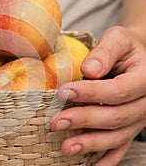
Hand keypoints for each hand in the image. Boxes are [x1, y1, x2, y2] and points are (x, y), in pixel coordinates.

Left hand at [50, 26, 145, 165]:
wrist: (139, 57)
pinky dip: (108, 158)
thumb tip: (89, 70)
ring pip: (118, 136)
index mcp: (144, 79)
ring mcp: (138, 118)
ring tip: (66, 148)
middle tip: (56, 122)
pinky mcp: (130, 126)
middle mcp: (144, 103)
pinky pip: (122, 147)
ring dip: (91, 144)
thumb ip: (105, 52)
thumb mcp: (117, 39)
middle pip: (115, 117)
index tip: (63, 92)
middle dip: (84, 120)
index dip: (90, 93)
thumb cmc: (125, 47)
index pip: (118, 91)